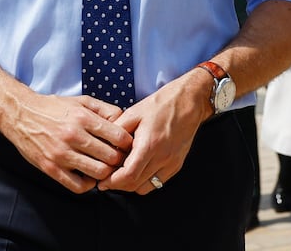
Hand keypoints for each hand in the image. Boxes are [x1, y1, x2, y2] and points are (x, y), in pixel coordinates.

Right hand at [0, 93, 129, 193]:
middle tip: (118, 160)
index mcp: (82, 117)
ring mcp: (61, 153)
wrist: (20, 114)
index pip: (119, 137)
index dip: (127, 144)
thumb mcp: (80, 101)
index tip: (125, 146)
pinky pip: (79, 186)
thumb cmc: (53, 108)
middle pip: (111, 157)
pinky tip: (88, 176)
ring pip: (98, 173)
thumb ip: (104, 109)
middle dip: (119, 160)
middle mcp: (73, 135)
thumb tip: (124, 121)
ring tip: (104, 168)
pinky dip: (88, 185)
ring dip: (105, 173)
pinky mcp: (51, 168)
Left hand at [98, 72, 208, 193]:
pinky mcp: (177, 165)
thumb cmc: (161, 105)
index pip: (129, 175)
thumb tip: (104, 146)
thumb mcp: (133, 113)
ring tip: (120, 175)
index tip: (102, 182)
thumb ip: (117, 131)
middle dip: (118, 185)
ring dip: (131, 185)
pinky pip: (158, 182)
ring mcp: (172, 163)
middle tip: (106, 180)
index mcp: (149, 144)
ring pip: (146, 187)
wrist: (188, 102)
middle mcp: (162, 158)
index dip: (112, 182)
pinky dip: (144, 182)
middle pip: (136, 185)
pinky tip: (136, 171)